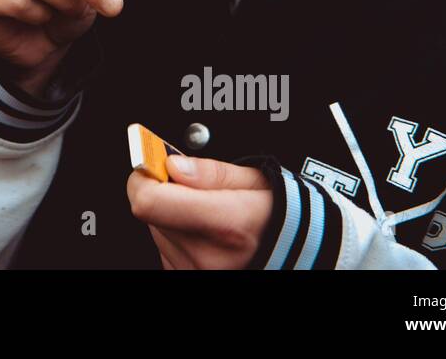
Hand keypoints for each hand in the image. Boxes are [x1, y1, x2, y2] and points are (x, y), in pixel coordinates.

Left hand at [126, 155, 273, 269]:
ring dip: (173, 218)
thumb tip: (173, 165)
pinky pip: (167, 250)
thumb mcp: (257, 181)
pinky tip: (207, 235)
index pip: (149, 202)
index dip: (143, 178)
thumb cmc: (282, 218)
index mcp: (224, 223)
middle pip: (153, 213)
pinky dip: (179, 238)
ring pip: (158, 231)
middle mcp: (207, 256)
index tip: (152, 165)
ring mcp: (197, 272)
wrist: (302, 255)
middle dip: (166, 194)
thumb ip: (211, 172)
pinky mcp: (189, 280)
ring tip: (209, 215)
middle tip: (195, 190)